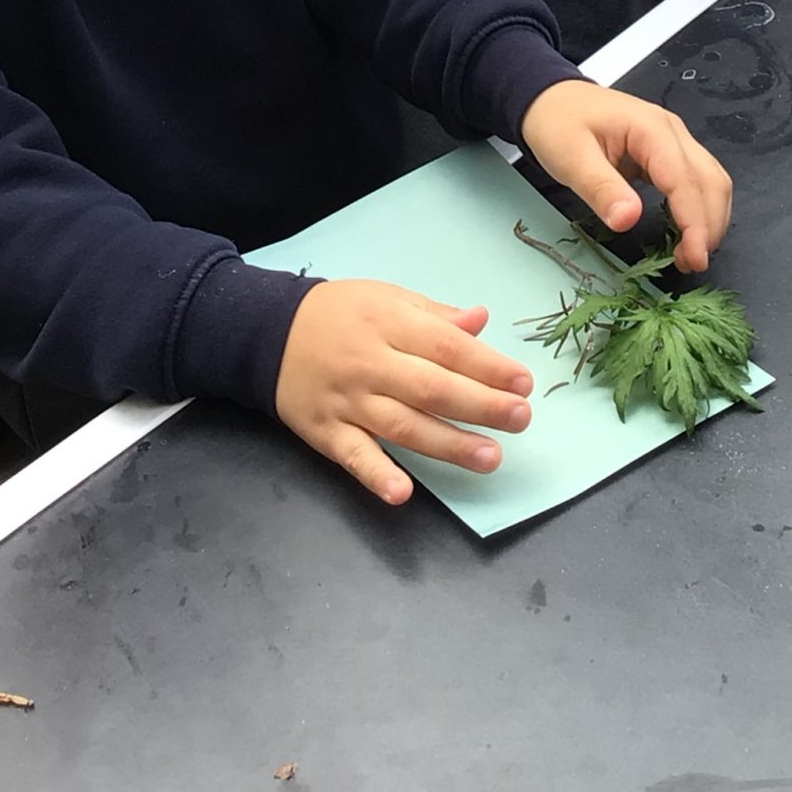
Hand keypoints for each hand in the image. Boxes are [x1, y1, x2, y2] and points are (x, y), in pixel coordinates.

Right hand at [273, 279, 533, 505]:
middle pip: (431, 388)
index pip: (446, 347)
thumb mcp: (387, 298)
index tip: (523, 382)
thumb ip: (435, 315)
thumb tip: (481, 321)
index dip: (488, 366)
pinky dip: (376, 475)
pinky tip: (403, 493)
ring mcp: (348, 401)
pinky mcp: (326, 432)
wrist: (268, 334)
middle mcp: (371, 363)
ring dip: (448, 444)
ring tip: (489, 457)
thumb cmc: (341, 314)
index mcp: (390, 323)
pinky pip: (353, 456)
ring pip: (403, 426)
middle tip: (521, 419)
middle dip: (481, 405)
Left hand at [520, 80, 732, 273]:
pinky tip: (685, 231)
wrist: (550, 98)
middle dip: (709, 225)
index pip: (685, 181)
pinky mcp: (668, 151)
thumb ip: (602, 190)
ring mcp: (674, 139)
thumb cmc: (558, 124)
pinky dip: (698, 208)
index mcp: (651, 129)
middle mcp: (672, 131)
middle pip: (711, 180)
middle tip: (692, 263)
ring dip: (709, 218)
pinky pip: (696, 180)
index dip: (695, 223)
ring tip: (690, 254)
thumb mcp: (571, 159)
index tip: (694, 258)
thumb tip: (629, 221)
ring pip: (711, 180)